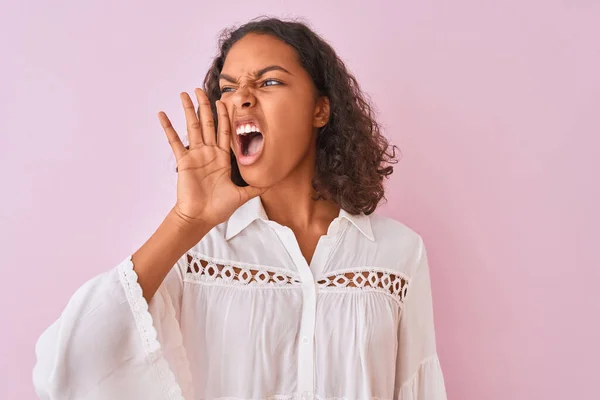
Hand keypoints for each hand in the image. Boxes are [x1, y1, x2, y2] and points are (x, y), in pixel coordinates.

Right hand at [158, 88, 266, 228]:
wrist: (201, 217)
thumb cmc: (219, 208)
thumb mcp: (242, 195)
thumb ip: (256, 187)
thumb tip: (272, 184)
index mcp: (222, 158)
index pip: (225, 131)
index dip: (225, 116)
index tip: (223, 101)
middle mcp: (209, 153)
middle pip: (208, 124)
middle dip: (205, 106)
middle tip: (200, 89)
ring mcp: (196, 155)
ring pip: (193, 127)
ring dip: (188, 110)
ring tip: (184, 94)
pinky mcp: (184, 161)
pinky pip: (175, 141)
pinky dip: (168, 127)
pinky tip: (162, 114)